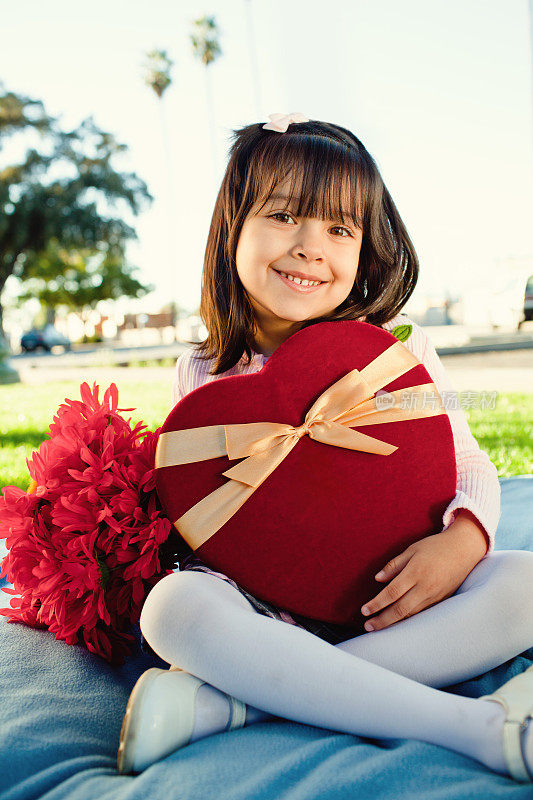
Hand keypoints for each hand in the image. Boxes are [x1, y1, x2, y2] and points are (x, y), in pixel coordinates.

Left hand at [360, 519, 486, 631]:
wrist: (464, 549)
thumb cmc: (435, 547)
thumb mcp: (412, 550)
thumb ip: (394, 565)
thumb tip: (378, 579)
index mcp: (416, 572)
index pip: (392, 592)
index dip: (377, 603)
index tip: (364, 611)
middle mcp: (425, 587)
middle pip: (400, 609)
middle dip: (382, 620)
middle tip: (368, 626)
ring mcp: (435, 596)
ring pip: (411, 614)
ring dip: (394, 622)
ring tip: (379, 626)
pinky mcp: (442, 600)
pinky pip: (422, 613)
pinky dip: (409, 619)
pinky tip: (398, 622)